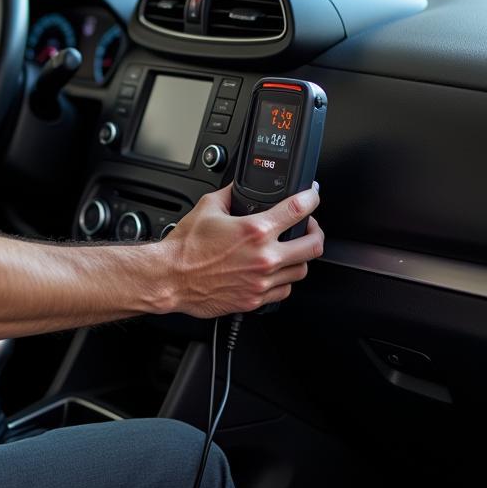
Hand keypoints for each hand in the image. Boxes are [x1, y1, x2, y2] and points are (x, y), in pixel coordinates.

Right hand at [159, 183, 323, 316]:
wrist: (171, 277)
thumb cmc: (185, 246)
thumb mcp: (207, 207)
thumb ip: (230, 195)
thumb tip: (239, 188)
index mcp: (254, 231)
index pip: (297, 210)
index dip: (311, 198)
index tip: (312, 195)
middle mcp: (264, 257)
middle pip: (313, 245)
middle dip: (315, 232)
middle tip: (308, 227)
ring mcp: (262, 281)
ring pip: (302, 270)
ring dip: (300, 258)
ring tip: (291, 250)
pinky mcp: (255, 299)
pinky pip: (284, 290)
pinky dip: (284, 279)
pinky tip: (275, 271)